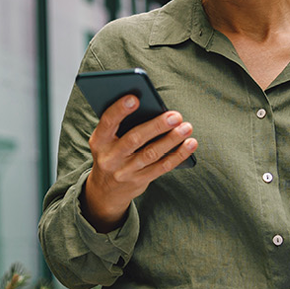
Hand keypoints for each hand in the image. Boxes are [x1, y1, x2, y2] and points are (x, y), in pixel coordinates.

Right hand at [80, 94, 197, 230]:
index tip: (135, 98)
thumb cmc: (112, 153)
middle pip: (135, 139)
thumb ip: (122, 125)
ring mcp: (125, 171)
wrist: (106, 190)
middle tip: (175, 116)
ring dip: (172, 139)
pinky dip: (178, 154)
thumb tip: (152, 107)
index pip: (108, 122)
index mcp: (99, 140)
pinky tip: (190, 144)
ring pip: (151, 153)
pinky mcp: (140, 180)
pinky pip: (162, 167)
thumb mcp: (107, 140)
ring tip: (187, 127)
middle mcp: (110, 157)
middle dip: (157, 126)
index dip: (119, 110)